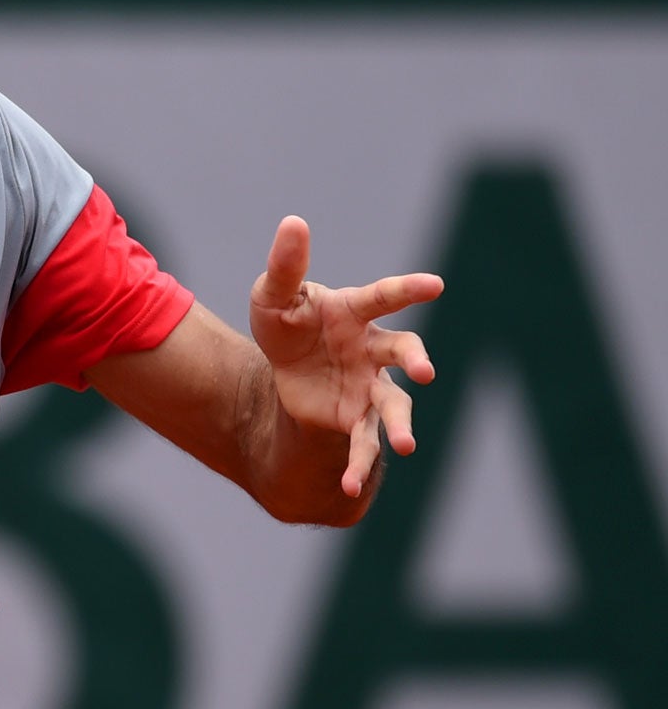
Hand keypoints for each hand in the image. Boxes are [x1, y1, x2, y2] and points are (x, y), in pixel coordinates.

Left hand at [249, 216, 443, 496]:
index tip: (435, 284)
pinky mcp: (356, 418)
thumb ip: (286, 266)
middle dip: (416, 359)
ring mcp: (370, 385)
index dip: (408, 289)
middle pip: (403, 351)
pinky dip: (358, 464)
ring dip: (399, 426)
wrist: (281, 370)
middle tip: (425, 372)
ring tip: (404, 447)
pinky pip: (363, 443)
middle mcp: (373, 349)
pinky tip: (348, 486)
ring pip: (393, 405)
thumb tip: (293, 222)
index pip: (384, 296)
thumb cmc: (287, 324)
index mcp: (355, 312)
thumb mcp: (274, 296)